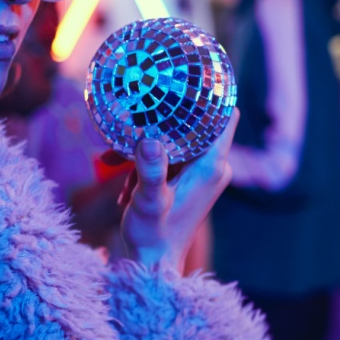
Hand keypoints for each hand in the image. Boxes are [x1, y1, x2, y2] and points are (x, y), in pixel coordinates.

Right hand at [118, 109, 238, 269]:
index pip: (225, 117)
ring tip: (115, 157)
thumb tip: (148, 140)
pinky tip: (119, 177)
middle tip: (138, 101)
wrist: (151, 265)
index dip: (212, 94)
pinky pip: (164, 157)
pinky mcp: (183, 181)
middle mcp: (210, 167)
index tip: (188, 75)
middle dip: (166, 114)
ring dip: (145, 144)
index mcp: (211, 167)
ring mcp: (197, 174)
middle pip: (195, 123)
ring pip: (174, 140)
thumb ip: (150, 171)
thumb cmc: (154, 237)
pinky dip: (142, 161)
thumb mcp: (149, 202)